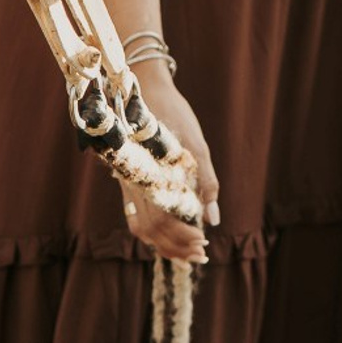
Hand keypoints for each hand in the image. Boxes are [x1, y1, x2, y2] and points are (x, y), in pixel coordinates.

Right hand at [122, 65, 216, 263]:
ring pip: (141, 227)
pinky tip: (171, 235)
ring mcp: (129, 183)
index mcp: (150, 176)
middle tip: (201, 254)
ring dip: (164, 243)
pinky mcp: (129, 181)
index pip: (162, 221)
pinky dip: (153, 232)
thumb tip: (213, 219)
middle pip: (150, 230)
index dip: (182, 238)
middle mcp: (134, 184)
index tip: (203, 243)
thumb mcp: (197, 143)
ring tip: (188, 251)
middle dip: (176, 246)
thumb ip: (206, 181)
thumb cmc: (174, 112)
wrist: (143, 88)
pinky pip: (136, 216)